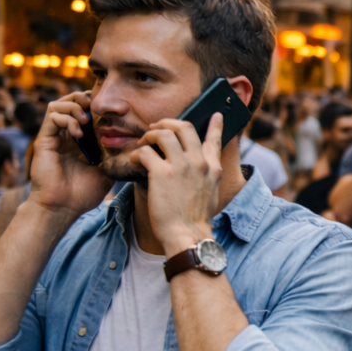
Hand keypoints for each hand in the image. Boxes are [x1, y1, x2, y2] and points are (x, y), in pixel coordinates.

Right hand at [33, 93, 113, 219]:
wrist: (62, 208)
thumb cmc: (83, 193)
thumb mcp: (106, 171)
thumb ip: (114, 156)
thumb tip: (133, 146)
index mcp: (77, 141)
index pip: (83, 112)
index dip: (95, 106)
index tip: (111, 112)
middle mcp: (63, 136)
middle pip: (69, 102)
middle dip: (83, 99)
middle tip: (95, 108)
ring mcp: (53, 137)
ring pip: (57, 105)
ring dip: (74, 107)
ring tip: (85, 121)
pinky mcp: (44, 141)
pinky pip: (52, 117)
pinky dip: (67, 119)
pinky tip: (78, 133)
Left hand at [130, 113, 222, 251]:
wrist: (188, 235)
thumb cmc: (195, 220)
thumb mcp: (211, 194)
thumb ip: (207, 177)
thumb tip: (199, 170)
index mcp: (213, 168)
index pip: (215, 139)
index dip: (215, 125)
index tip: (216, 115)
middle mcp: (199, 163)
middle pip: (184, 127)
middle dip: (167, 123)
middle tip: (156, 129)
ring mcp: (181, 167)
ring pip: (163, 133)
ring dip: (150, 136)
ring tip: (143, 144)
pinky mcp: (162, 174)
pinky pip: (145, 152)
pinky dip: (136, 154)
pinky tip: (135, 163)